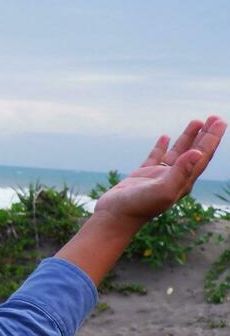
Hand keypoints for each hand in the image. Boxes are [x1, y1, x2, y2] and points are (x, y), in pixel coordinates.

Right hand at [92, 115, 224, 233]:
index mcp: (183, 182)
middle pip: (195, 153)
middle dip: (206, 136)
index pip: (202, 156)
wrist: (115, 217)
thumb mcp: (162, 190)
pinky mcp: (143, 176)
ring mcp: (159, 176)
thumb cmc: (138, 207)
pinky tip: (165, 136)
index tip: (220, 121)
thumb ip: (180, 172)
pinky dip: (162, 146)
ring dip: (188, 137)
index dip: (212, 139)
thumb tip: (198, 153)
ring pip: (178, 152)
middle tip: (215, 118)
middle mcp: (175, 178)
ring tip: (196, 122)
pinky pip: (156, 156)